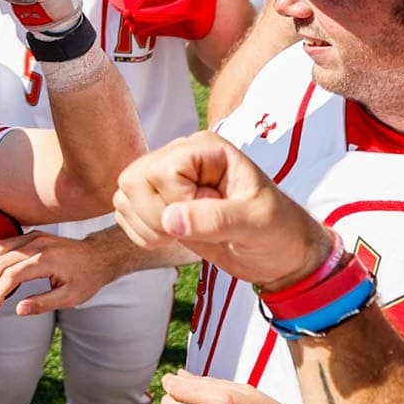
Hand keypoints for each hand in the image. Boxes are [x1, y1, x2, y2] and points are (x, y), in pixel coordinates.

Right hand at [0, 230, 115, 313]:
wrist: (99, 256)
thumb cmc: (87, 277)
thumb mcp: (70, 298)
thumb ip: (43, 304)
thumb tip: (19, 310)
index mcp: (46, 260)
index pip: (11, 275)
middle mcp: (37, 244)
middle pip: (1, 262)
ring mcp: (35, 236)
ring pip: (0, 248)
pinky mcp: (34, 234)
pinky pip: (7, 242)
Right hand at [112, 132, 329, 290]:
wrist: (279, 255)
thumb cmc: (278, 231)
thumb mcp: (255, 224)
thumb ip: (215, 219)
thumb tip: (170, 220)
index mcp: (206, 149)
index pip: (162, 169)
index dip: (177, 200)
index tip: (211, 215)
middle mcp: (181, 157)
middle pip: (133, 179)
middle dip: (156, 215)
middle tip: (192, 230)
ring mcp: (166, 179)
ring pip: (124, 197)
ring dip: (148, 227)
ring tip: (185, 235)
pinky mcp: (158, 201)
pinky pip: (125, 214)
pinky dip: (143, 235)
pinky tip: (175, 238)